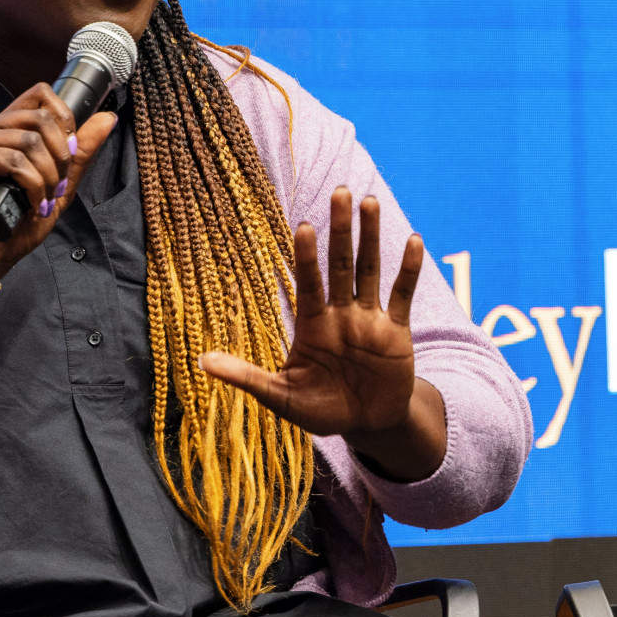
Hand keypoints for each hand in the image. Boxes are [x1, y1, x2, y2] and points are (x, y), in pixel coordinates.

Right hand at [0, 82, 120, 290]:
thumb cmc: (14, 224)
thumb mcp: (58, 185)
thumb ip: (80, 153)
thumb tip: (107, 117)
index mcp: (5, 128)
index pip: (41, 94)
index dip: (65, 119)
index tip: (68, 154)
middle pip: (41, 117)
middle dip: (60, 156)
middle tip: (56, 187)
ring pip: (30, 141)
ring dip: (47, 177)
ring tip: (42, 200)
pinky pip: (14, 160)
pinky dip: (33, 186)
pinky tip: (30, 204)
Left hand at [199, 188, 448, 480]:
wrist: (368, 424)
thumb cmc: (321, 410)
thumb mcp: (281, 397)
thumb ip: (247, 377)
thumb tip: (202, 362)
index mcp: (313, 326)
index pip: (308, 283)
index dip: (306, 256)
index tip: (303, 226)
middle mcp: (341, 314)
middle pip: (341, 265)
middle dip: (340, 230)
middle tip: (340, 192)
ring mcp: (370, 320)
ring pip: (370, 270)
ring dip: (371, 237)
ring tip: (370, 201)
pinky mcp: (396, 331)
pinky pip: (403, 295)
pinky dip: (408, 270)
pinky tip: (414, 241)